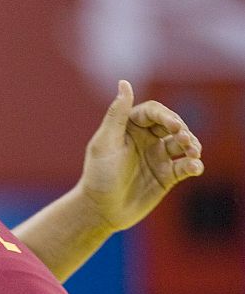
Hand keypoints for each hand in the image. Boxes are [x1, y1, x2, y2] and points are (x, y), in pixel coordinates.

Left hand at [78, 80, 203, 231]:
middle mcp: (146, 139)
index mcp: (130, 127)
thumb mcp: (104, 144)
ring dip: (192, 145)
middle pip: (173, 125)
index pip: (154, 112)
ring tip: (193, 153)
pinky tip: (195, 167)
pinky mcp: (167, 176)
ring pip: (183, 144)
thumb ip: (116, 114)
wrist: (99, 211)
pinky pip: (186, 166)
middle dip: (183, 130)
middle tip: (185, 141)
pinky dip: (194, 165)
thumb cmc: (97, 176)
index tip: (173, 126)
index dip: (166, 116)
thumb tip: (124, 82)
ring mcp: (158, 157)